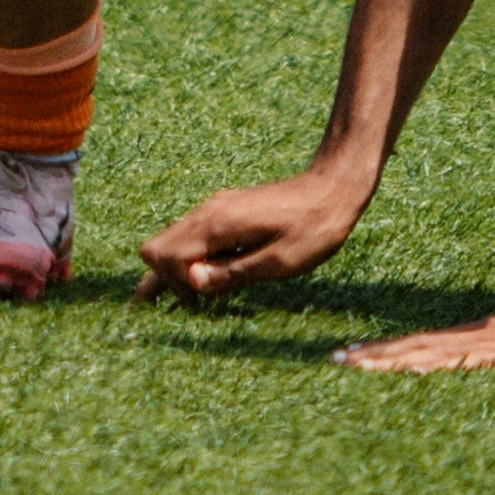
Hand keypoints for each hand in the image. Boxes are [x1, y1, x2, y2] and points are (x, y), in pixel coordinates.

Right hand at [130, 165, 370, 301]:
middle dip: (165, 279)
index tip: (202, 304)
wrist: (335, 186)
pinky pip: (194, 236)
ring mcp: (217, 208)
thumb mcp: (280, 262)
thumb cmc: (315, 228)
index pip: (164, 254)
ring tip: (178, 301)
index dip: (174, 284)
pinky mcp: (227, 210)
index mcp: (219, 225)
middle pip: (159, 246)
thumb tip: (192, 283)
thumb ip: (233, 274)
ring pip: (174, 240)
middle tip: (191, 307)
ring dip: (178, 270)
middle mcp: (210, 212)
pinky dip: (193, 259)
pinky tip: (207, 279)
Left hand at [340, 301, 494, 373]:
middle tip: (335, 360)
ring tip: (355, 363)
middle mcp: (483, 338)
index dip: (387, 351)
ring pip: (431, 352)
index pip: (424, 345)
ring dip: (390, 359)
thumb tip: (472, 368)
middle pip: (418, 346)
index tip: (351, 355)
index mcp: (484, 338)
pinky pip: (463, 362)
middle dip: (376, 355)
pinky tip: (409, 368)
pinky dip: (432, 364)